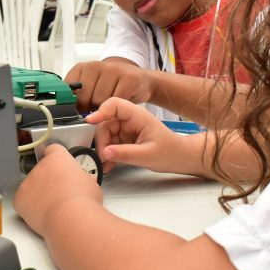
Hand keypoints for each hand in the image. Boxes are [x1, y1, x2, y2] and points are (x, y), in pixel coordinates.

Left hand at [13, 143, 102, 237]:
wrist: (70, 219)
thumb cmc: (83, 202)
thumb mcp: (91, 185)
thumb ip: (84, 178)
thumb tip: (86, 180)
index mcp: (58, 158)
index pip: (53, 150)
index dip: (57, 159)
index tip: (60, 167)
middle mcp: (40, 166)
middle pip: (42, 170)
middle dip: (49, 180)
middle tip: (61, 194)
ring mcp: (28, 182)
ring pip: (32, 186)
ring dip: (39, 194)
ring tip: (54, 207)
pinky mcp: (19, 198)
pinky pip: (22, 201)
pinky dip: (29, 207)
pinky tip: (43, 213)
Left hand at [66, 58, 152, 111]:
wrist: (141, 80)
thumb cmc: (113, 86)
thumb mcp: (91, 87)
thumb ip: (77, 95)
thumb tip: (65, 109)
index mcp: (82, 68)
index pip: (67, 90)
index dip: (72, 104)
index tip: (78, 110)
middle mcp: (95, 66)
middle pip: (83, 98)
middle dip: (89, 109)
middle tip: (97, 108)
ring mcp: (112, 70)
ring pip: (99, 101)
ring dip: (104, 109)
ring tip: (109, 104)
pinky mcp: (128, 78)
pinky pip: (116, 101)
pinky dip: (118, 108)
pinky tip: (120, 102)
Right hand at [86, 98, 202, 174]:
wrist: (180, 159)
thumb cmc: (170, 152)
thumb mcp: (148, 155)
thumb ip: (125, 154)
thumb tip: (104, 153)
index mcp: (137, 116)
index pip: (114, 105)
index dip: (100, 111)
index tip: (89, 122)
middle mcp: (129, 120)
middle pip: (105, 123)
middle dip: (101, 141)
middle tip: (103, 157)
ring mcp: (126, 130)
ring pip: (105, 135)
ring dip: (103, 150)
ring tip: (106, 164)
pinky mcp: (124, 139)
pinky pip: (110, 144)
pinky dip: (108, 154)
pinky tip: (109, 164)